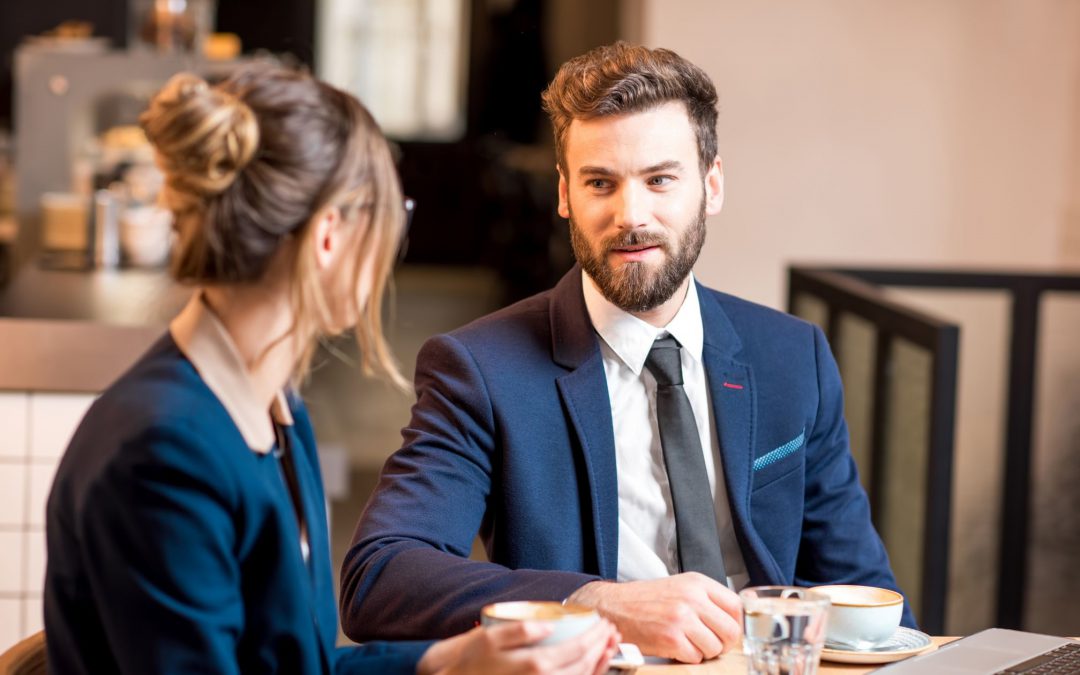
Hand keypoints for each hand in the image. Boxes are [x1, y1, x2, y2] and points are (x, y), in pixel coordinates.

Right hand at [417, 618, 619, 674]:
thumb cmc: (470, 660)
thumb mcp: (489, 637)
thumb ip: (519, 631)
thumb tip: (548, 625)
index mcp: (533, 667)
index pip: (576, 651)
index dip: (594, 636)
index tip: (603, 622)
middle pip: (584, 667)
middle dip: (602, 647)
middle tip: (610, 630)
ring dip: (600, 662)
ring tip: (608, 644)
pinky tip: (594, 664)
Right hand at [566, 572, 741, 662]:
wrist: (613, 607)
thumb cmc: (645, 599)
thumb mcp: (679, 586)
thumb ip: (705, 598)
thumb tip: (731, 618)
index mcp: (696, 582)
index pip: (735, 605)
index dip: (735, 623)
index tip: (727, 631)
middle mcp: (692, 598)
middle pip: (730, 630)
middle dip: (723, 643)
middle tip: (711, 643)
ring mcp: (682, 618)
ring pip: (715, 647)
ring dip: (704, 652)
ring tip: (689, 644)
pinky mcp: (671, 638)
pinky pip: (696, 658)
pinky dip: (688, 658)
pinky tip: (675, 647)